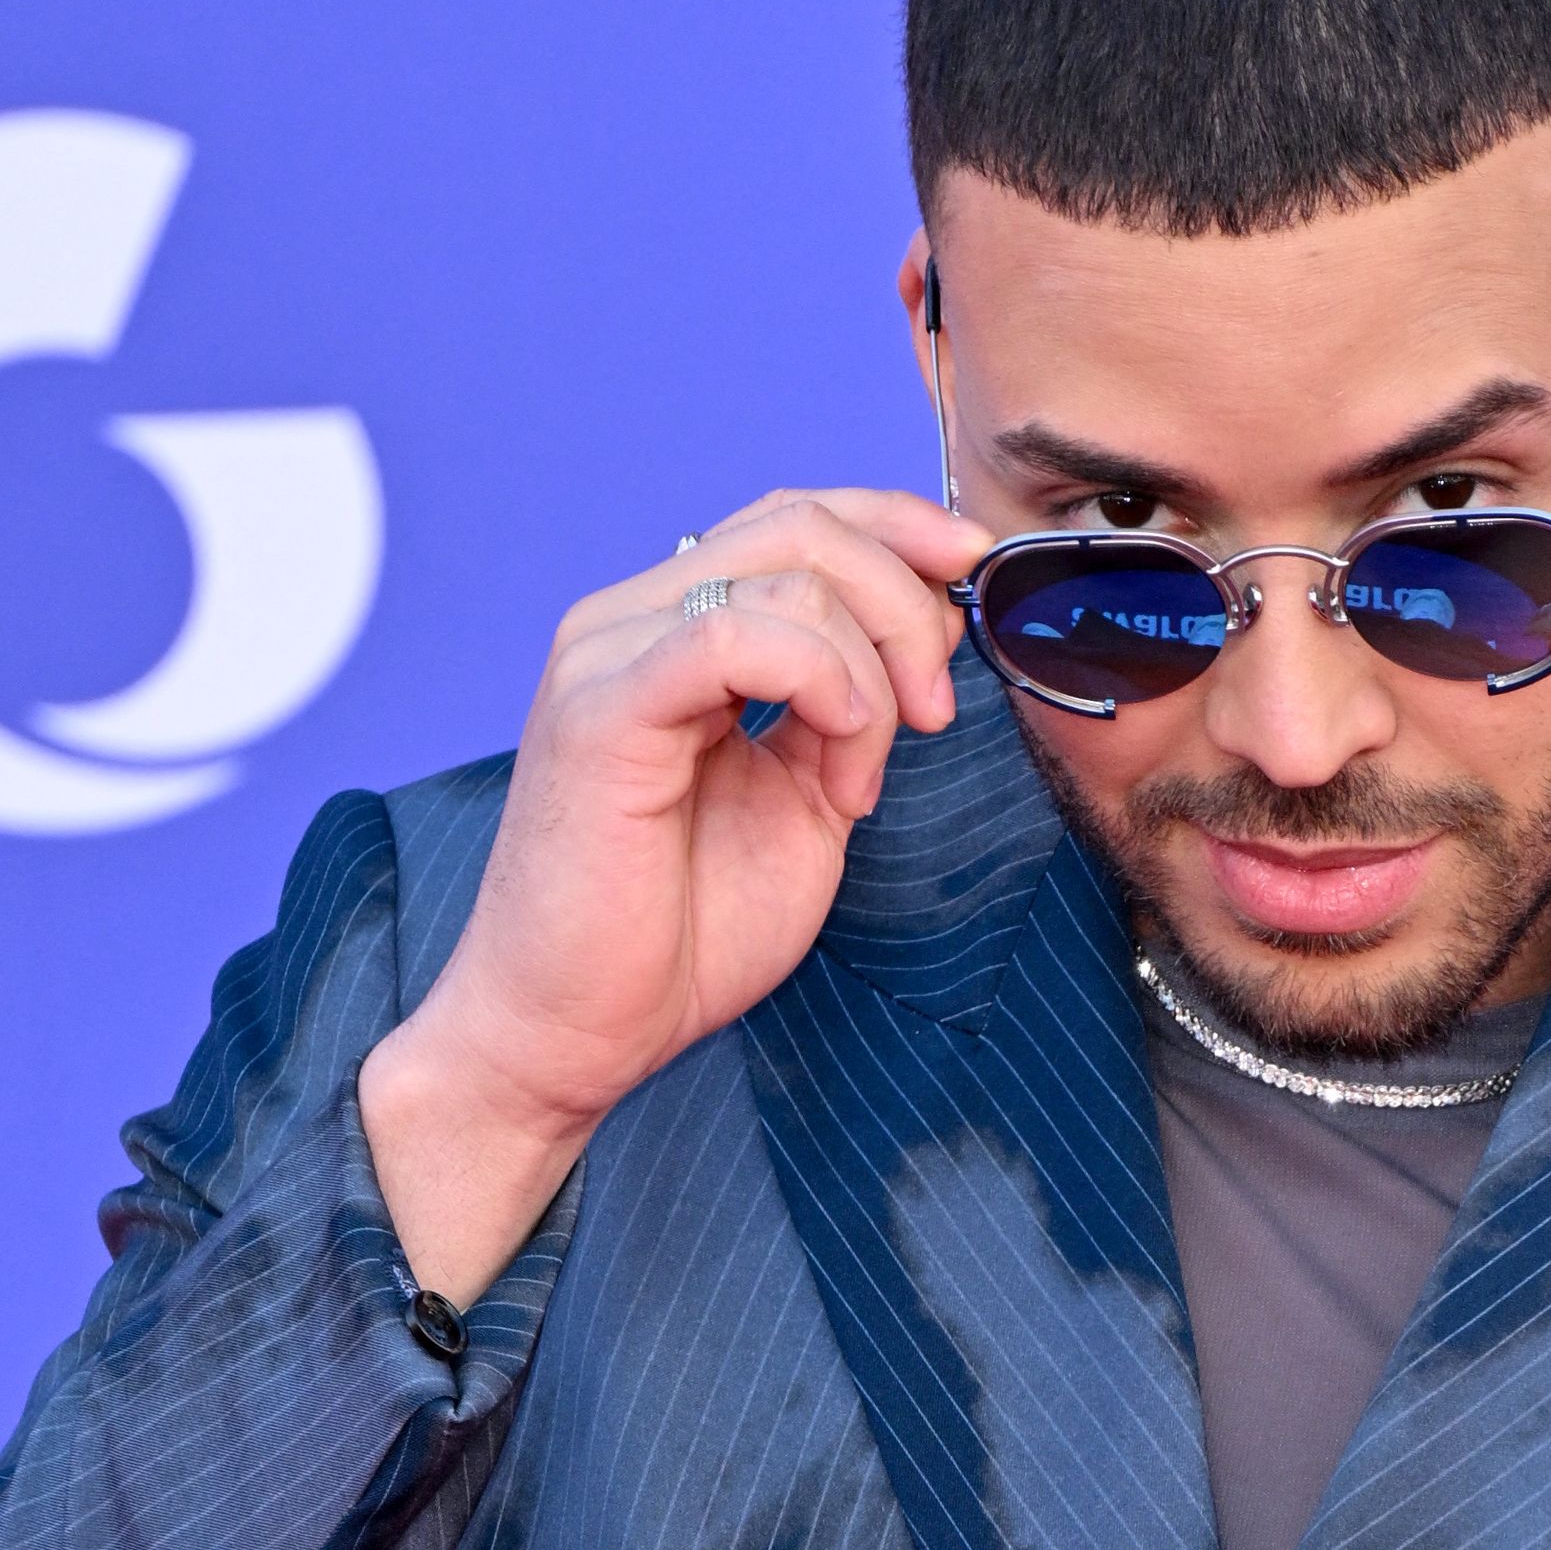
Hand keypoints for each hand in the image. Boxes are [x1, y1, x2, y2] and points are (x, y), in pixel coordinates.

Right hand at [361, 488, 990, 1299]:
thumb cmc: (677, 929)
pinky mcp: (599, 707)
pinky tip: (833, 763)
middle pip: (805, 528)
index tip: (973, 574)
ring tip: (857, 781)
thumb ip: (851, 707)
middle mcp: (631, 620)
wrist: (577, 1030)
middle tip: (933, 712)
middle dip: (907, 607)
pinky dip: (821, 684)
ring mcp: (608, 654)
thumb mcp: (805, 798)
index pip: (796, 519)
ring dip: (870, 672)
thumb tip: (923, 629)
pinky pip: (734, 636)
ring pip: (789, 574)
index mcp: (674, 631)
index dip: (899, 528)